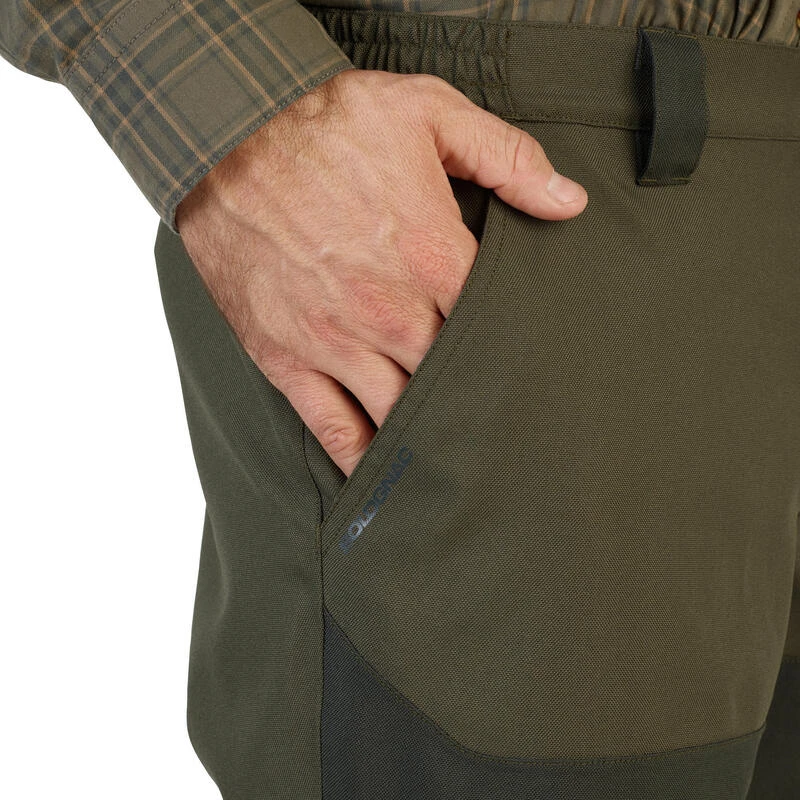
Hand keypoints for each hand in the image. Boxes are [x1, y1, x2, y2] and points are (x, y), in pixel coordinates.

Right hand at [175, 69, 587, 477]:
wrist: (221, 134)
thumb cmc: (323, 122)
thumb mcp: (426, 110)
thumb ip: (506, 157)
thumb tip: (569, 201)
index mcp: (431, 255)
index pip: (496, 328)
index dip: (520, 353)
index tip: (538, 374)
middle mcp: (389, 311)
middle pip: (454, 381)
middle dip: (480, 405)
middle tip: (511, 433)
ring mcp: (334, 341)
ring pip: (398, 415)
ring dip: (430, 439)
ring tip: (459, 464)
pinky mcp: (286, 358)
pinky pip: (332, 427)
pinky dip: (360, 460)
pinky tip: (384, 479)